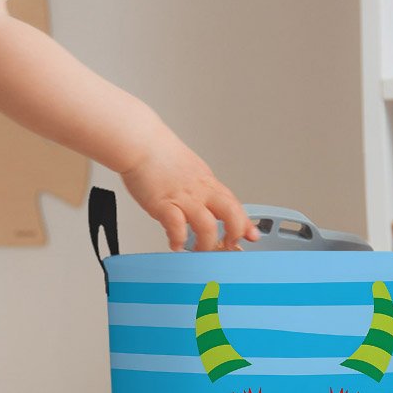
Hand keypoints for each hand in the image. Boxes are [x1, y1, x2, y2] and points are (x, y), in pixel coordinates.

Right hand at [120, 130, 261, 251]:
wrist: (140, 143)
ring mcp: (183, 198)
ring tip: (198, 249)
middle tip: (229, 246)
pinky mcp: (164, 203)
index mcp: (207, 183)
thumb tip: (204, 205)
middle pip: (230, 213)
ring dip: (206, 243)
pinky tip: (175, 243)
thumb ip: (199, 189)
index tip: (251, 235)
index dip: (245, 222)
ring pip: (207, 225)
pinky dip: (178, 239)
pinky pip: (176, 226)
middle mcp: (200, 191)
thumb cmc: (159, 156)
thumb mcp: (190, 170)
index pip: (234, 204)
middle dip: (235, 233)